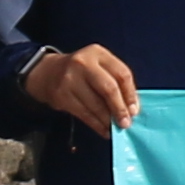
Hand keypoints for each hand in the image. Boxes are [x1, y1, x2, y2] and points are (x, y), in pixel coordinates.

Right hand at [25, 46, 139, 136]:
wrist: (49, 73)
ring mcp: (70, 79)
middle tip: (126, 123)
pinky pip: (84, 114)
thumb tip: (132, 108)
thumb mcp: (99, 66)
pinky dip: (96, 125)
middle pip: (108, 88)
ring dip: (108, 120)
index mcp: (98, 53)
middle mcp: (83, 63)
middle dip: (119, 108)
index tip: (135, 110)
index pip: (121, 73)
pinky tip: (104, 131)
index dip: (130, 94)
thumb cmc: (83, 71)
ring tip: (116, 129)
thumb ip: (116, 81)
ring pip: (95, 104)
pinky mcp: (62, 95)